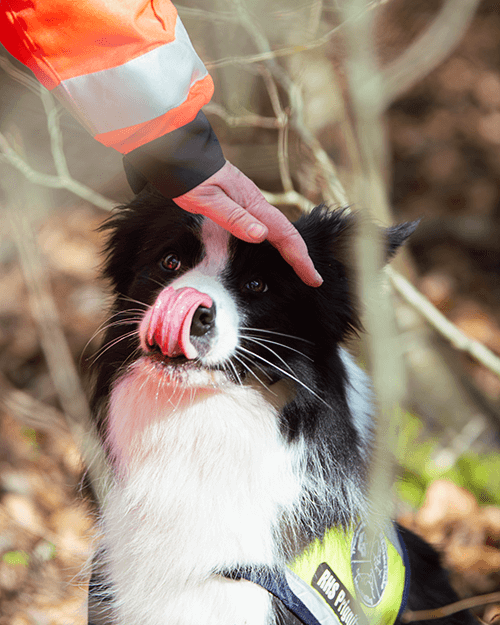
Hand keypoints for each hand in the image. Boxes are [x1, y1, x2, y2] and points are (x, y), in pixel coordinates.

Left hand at [173, 162, 322, 286]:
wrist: (180, 153)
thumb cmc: (191, 176)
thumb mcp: (209, 200)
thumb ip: (234, 218)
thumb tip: (261, 236)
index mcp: (253, 204)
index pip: (285, 236)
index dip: (301, 259)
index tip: (313, 278)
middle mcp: (256, 204)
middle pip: (286, 235)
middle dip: (301, 258)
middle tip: (312, 279)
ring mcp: (249, 203)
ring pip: (277, 230)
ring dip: (290, 250)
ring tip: (298, 268)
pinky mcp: (240, 203)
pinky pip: (265, 226)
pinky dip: (275, 241)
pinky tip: (271, 249)